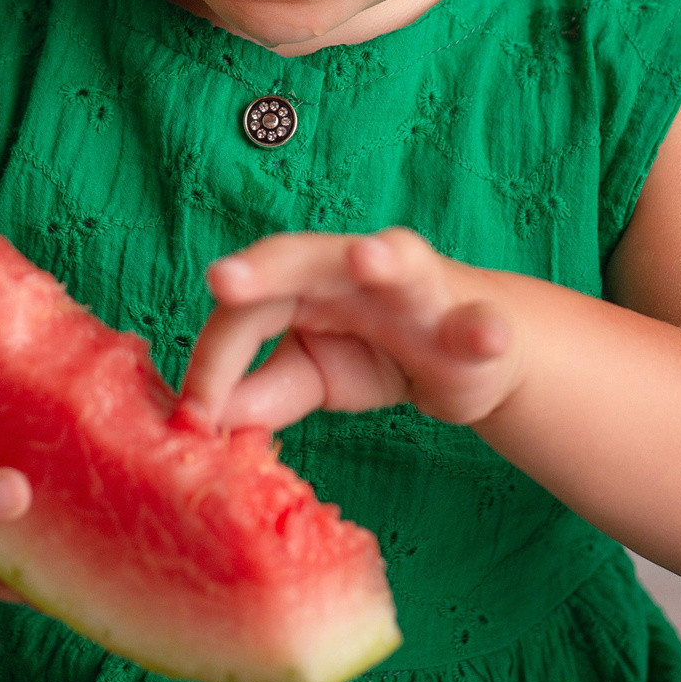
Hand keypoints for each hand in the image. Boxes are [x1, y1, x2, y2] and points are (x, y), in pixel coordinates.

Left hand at [179, 229, 520, 432]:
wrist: (467, 356)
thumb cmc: (375, 351)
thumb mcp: (309, 377)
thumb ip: (258, 392)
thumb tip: (196, 424)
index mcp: (305, 283)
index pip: (248, 312)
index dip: (216, 359)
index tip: (193, 416)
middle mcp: (357, 270)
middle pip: (304, 257)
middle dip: (266, 267)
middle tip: (223, 280)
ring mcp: (419, 290)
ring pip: (401, 262)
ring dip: (384, 259)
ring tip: (366, 259)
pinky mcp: (472, 323)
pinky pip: (479, 323)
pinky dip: (484, 329)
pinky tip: (487, 334)